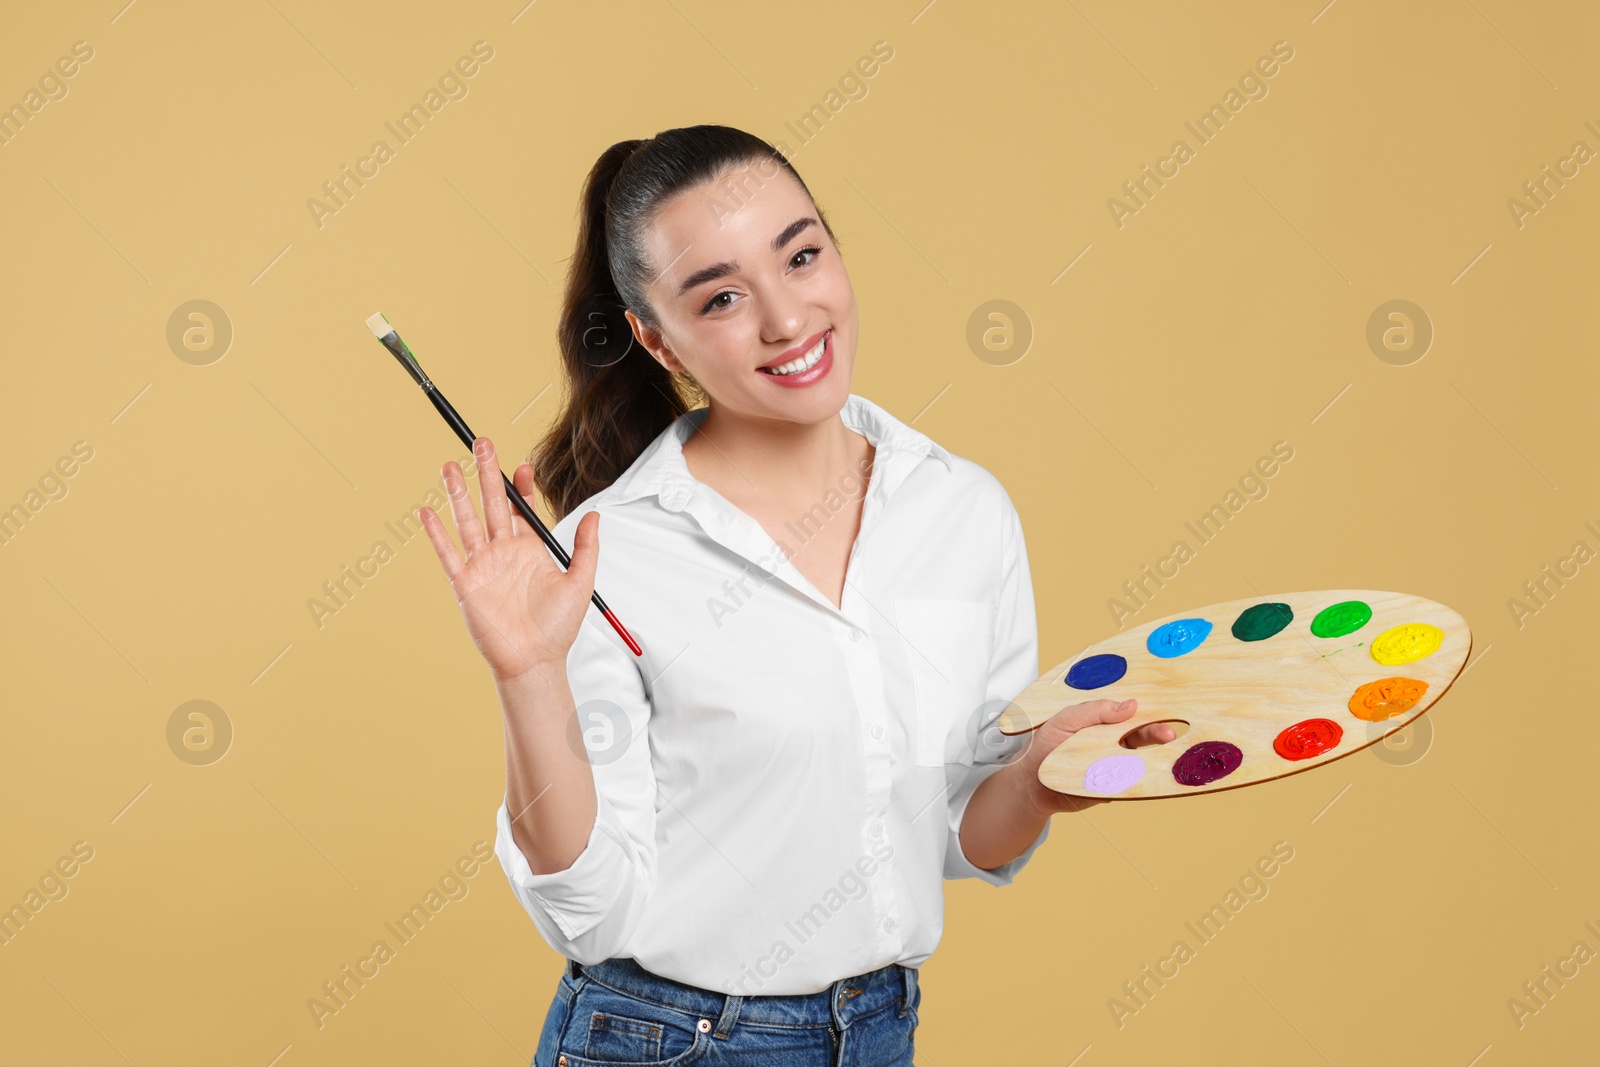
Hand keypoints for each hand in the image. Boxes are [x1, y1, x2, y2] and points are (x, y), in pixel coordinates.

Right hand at [418, 437, 599, 685]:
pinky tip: (427, 511)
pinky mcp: (465, 583)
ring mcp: (482, 565)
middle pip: (491, 505)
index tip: (522, 466)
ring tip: (450, 465)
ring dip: (458, 493)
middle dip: (487, 474)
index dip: (520, 486)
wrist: (535, 661)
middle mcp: (503, 553)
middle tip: (482, 443)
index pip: (520, 508)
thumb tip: (596, 514)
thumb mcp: (580, 581)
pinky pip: (448, 553)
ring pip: (467, 521)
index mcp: (529, 550)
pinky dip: (437, 533)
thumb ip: (586, 547)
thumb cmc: (557, 627)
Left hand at [1009, 698, 1173, 814]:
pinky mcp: (1115, 786)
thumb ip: (1093, 711)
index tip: (1163, 706)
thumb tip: (1129, 705)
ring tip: (1167, 753)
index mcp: (1104, 720)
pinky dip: (1145, 778)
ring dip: (1157, 756)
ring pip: (1143, 758)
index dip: (1148, 708)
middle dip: (1157, 733)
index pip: (1131, 711)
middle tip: (1168, 733)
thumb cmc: (1045, 745)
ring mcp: (1116, 763)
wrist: (1032, 784)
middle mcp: (1114, 740)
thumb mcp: (1065, 720)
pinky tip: (1156, 773)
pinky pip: (1133, 781)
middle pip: (1143, 734)